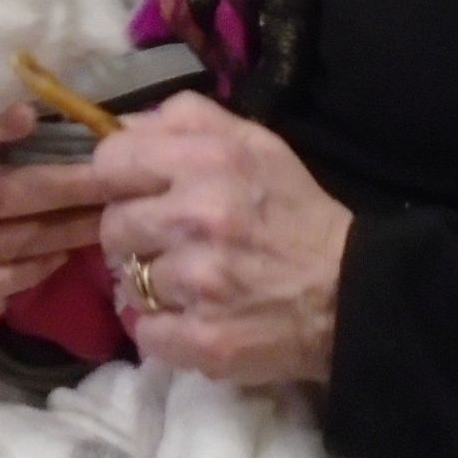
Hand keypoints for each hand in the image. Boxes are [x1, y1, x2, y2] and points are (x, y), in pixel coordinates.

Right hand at [0, 104, 108, 306]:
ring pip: (6, 258)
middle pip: (13, 228)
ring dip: (59, 243)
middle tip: (121, 202)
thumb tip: (27, 116)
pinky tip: (60, 257)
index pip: (8, 190)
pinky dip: (25, 276)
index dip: (61, 184)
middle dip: (73, 215)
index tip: (108, 172)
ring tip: (104, 225)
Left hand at [95, 92, 353, 386]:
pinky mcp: (200, 338)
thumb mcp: (254, 142)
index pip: (112, 160)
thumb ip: (187, 120)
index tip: (134, 191)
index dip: (116, 176)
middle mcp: (197, 215)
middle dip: (135, 234)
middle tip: (170, 240)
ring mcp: (196, 281)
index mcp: (209, 159)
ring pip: (126, 282)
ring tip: (191, 280)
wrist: (346, 291)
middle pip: (112, 226)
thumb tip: (124, 124)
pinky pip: (143, 331)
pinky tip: (194, 316)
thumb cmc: (293, 210)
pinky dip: (163, 328)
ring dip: (152, 283)